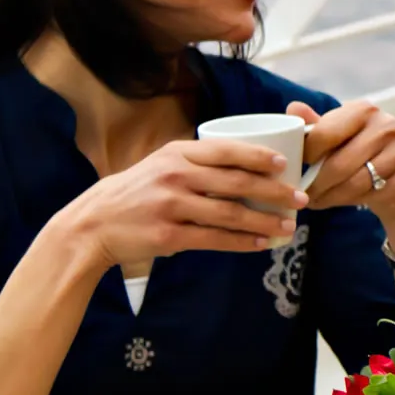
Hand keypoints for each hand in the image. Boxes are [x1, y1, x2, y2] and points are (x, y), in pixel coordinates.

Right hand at [48, 140, 301, 269]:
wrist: (93, 224)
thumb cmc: (138, 192)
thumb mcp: (162, 164)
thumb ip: (198, 162)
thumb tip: (252, 167)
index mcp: (176, 153)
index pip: (227, 150)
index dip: (259, 156)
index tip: (286, 164)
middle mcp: (174, 176)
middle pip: (236, 182)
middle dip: (274, 191)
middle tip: (301, 198)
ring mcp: (170, 206)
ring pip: (230, 214)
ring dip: (265, 221)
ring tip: (289, 226)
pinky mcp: (168, 235)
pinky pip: (215, 239)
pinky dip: (243, 242)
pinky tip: (263, 243)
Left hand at [288, 100, 394, 219]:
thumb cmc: (363, 156)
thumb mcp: (338, 138)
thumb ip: (317, 126)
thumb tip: (293, 108)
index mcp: (365, 110)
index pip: (324, 133)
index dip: (306, 155)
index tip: (296, 166)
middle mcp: (387, 126)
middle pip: (338, 162)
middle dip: (315, 182)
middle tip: (301, 193)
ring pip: (352, 182)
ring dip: (327, 195)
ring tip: (314, 200)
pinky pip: (367, 195)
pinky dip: (345, 201)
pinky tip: (336, 202)